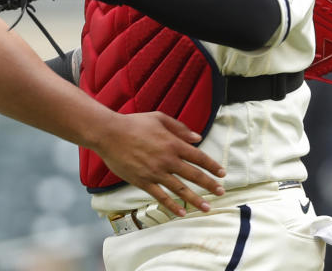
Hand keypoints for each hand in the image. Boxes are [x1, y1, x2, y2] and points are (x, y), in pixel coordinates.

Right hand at [96, 112, 225, 215]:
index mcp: (173, 143)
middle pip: (194, 175)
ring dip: (195, 199)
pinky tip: (181, 212)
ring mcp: (155, 172)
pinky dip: (172, 205)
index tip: (222, 173)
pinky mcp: (143, 181)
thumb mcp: (159, 118)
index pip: (198, 157)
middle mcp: (167, 160)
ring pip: (180, 189)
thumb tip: (197, 138)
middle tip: (221, 192)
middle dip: (209, 185)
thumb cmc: (133, 123)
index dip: (212, 166)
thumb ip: (180, 127)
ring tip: (206, 207)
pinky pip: (160, 196)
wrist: (109, 134)